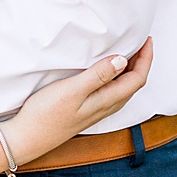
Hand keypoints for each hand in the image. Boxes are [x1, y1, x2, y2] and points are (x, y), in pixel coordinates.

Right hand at [4, 38, 154, 163]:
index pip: (137, 78)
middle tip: (141, 42)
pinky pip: (112, 91)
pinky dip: (117, 77)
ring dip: (130, 69)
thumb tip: (122, 60)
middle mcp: (107, 106)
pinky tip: (107, 71)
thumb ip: (98, 76)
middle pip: (134, 83)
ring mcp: (98, 109)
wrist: (29, 137)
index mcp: (107, 100)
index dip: (145, 58)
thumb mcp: (72, 90)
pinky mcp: (87, 109)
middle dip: (142, 62)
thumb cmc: (47, 113)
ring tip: (128, 52)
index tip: (146, 39)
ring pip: (124, 87)